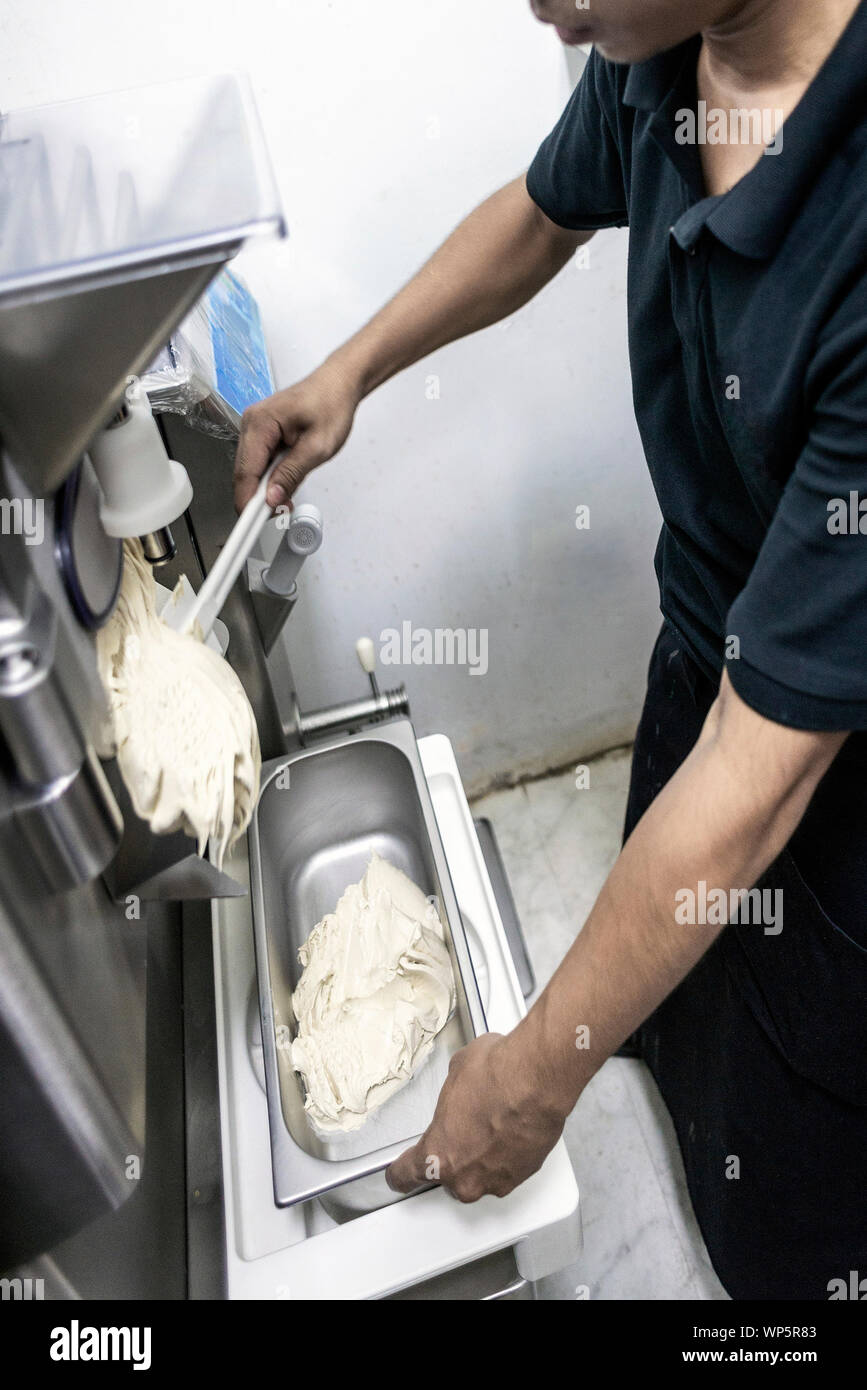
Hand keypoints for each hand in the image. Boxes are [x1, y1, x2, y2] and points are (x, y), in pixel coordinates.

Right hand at [233, 357, 361, 510]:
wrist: (338, 384)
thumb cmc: (332, 404)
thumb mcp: (318, 446)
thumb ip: (292, 473)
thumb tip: (272, 498)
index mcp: (260, 422)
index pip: (246, 471)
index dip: (247, 501)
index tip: (252, 524)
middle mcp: (251, 423)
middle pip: (244, 473)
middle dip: (258, 498)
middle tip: (279, 515)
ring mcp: (254, 427)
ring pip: (251, 470)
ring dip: (266, 488)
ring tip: (288, 496)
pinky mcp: (261, 433)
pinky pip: (259, 462)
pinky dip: (270, 477)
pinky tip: (285, 480)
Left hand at [385, 1028, 566, 1202]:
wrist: (536, 1080)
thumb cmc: (496, 1076)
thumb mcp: (456, 1075)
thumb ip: (451, 1098)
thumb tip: (462, 1092)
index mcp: (436, 1154)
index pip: (406, 1176)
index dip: (401, 1174)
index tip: (399, 1175)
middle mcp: (464, 1177)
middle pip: (449, 1176)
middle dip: (455, 1156)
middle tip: (466, 1130)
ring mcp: (495, 1180)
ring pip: (481, 1175)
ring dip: (484, 1157)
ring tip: (494, 1125)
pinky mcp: (522, 1176)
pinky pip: (506, 1171)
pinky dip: (507, 1156)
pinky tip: (511, 1130)